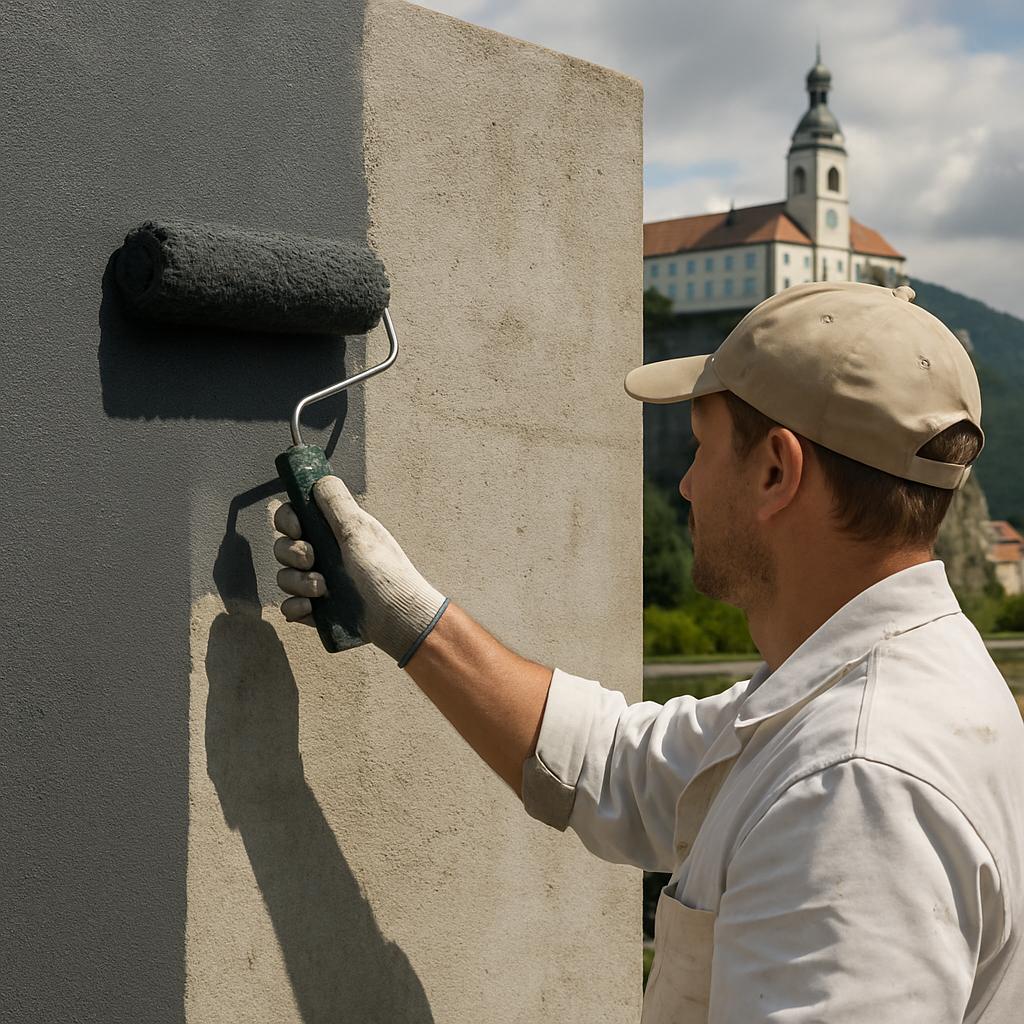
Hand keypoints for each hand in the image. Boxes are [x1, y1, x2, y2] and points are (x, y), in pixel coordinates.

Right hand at [272, 475, 448, 664]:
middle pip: (283, 547)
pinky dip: (296, 607)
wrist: (399, 619)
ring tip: (323, 590)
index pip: (293, 518)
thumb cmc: (385, 572)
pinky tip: (313, 608)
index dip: (287, 520)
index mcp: (333, 533)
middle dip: (293, 553)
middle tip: (314, 561)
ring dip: (297, 582)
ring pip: (284, 578)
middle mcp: (324, 556)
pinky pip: (289, 607)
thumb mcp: (360, 531)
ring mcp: (319, 585)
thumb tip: (319, 478)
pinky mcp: (318, 612)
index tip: (299, 528)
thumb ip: (337, 504)